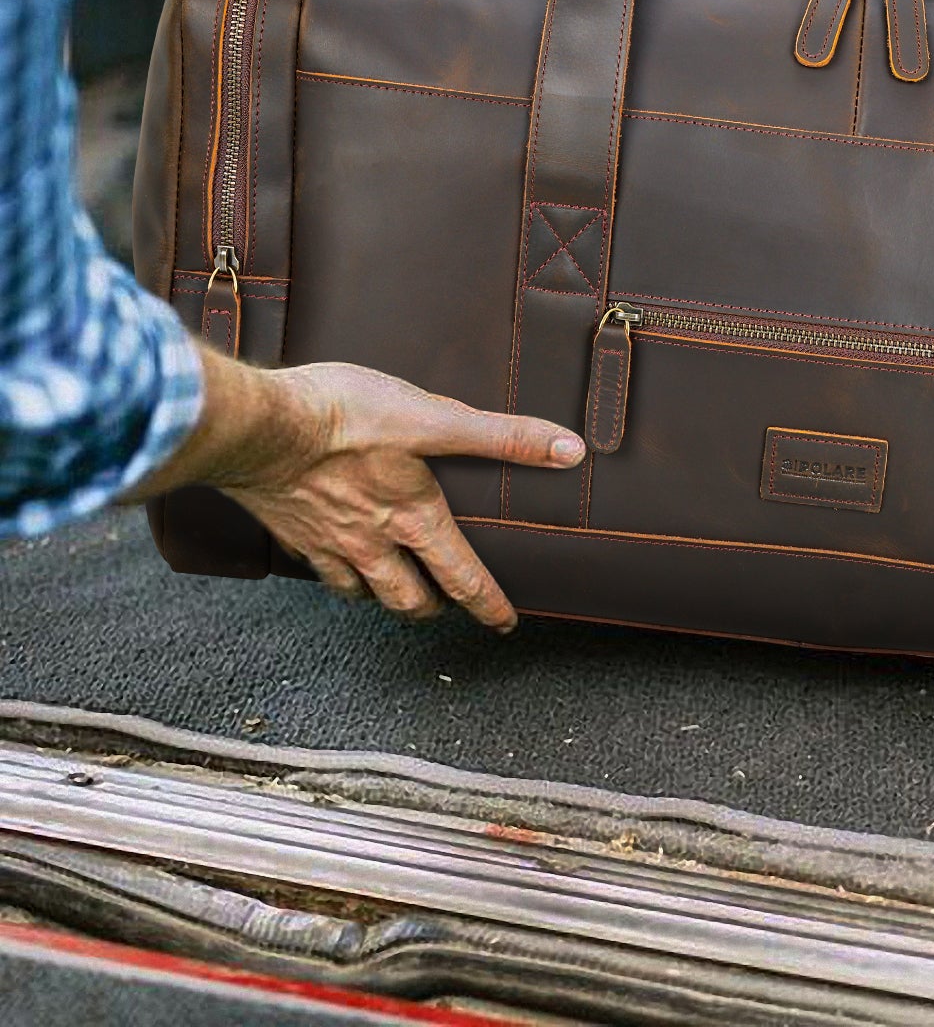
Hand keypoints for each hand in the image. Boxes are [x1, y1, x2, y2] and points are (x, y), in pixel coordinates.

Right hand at [136, 349, 585, 631]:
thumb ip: (503, 436)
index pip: (463, 577)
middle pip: (409, 598)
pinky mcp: (290, 530)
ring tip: (395, 593)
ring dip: (383, 598)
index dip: (488, 604)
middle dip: (432, 607)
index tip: (504, 623)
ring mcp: (327, 543)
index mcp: (414, 519)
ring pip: (362, 592)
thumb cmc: (346, 417)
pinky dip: (335, 577)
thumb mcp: (436, 418)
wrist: (258, 426)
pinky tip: (334, 563)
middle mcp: (373, 543)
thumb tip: (568, 451)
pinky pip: (317, 570)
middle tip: (446, 609)